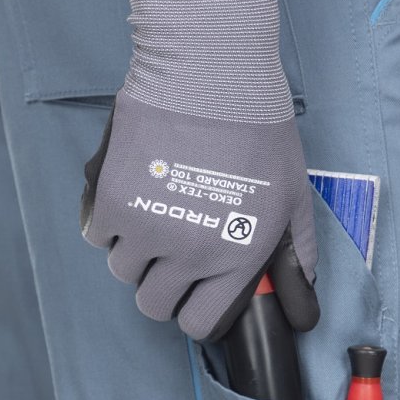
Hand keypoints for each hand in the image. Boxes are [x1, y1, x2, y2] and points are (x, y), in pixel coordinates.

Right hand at [80, 93, 318, 340]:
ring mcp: (146, 229)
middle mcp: (189, 254)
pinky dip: (109, 220)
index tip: (197, 292)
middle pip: (154, 306)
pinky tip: (134, 193)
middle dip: (163, 286)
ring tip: (157, 213)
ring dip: (136, 250)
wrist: (214, 74)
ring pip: (123, 270)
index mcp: (235, 260)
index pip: (200, 325)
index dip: (197, 311)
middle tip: (173, 253)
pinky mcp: (112, 200)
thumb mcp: (294, 202)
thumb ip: (296, 263)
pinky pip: (97, 233)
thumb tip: (302, 316)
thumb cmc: (260, 133)